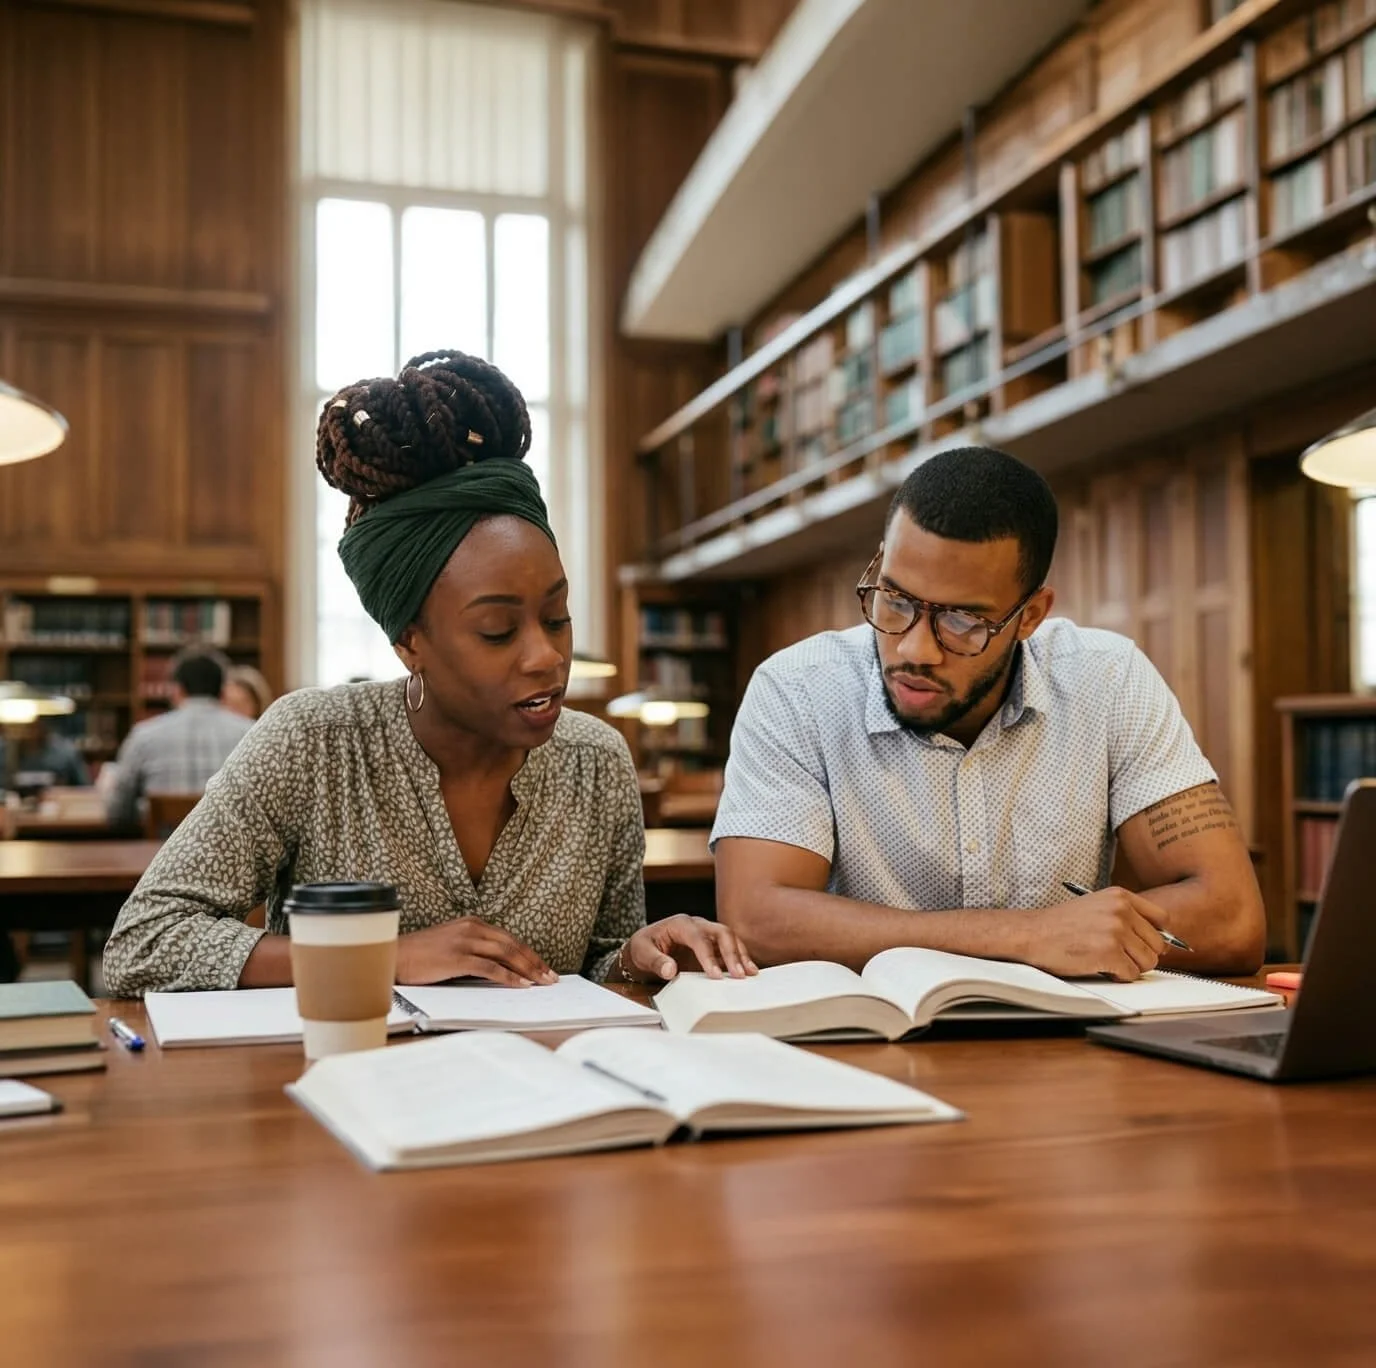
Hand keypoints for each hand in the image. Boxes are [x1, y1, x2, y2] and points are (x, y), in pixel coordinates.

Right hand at [396, 917, 557, 986]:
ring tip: (542, 982)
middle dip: (535, 962)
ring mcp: (465, 941)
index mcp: (472, 923)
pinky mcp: (457, 957)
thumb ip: (473, 949)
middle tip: (551, 977)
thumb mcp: (450, 944)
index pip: (509, 938)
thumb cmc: (419, 956)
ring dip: (528, 969)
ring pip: (506, 954)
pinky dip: (508, 977)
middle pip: (513, 945)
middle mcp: (472, 928)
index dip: (529, 953)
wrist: (391, 956)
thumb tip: (498, 967)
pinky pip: (490, 968)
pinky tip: (521, 985)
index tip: (543, 967)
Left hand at [621, 916, 758, 982]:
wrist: (645, 946)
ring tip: (750, 974)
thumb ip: (655, 961)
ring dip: (741, 955)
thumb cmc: (643, 947)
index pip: (699, 938)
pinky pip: (730, 948)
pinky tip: (749, 972)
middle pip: (721, 933)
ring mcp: (707, 934)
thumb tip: (670, 970)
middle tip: (739, 975)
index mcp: (680, 924)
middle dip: (732, 953)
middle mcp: (697, 925)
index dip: (709, 956)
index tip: (716, 976)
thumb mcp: (642, 953)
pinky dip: (740, 959)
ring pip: (730, 939)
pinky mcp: (712, 945)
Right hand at [1019, 887, 1169, 981]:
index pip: (1162, 918)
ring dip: (1131, 967)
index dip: (1155, 936)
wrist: (1032, 933)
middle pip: (1158, 944)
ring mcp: (1116, 931)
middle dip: (1141, 956)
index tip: (1144, 944)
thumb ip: (1125, 916)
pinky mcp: (1109, 952)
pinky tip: (1101, 967)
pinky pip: (1131, 974)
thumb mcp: (1096, 906)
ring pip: (1148, 962)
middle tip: (1119, 956)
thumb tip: (1160, 941)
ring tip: (1108, 961)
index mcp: (1120, 896)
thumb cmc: (1060, 924)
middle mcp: (1121, 911)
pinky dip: (1119, 977)